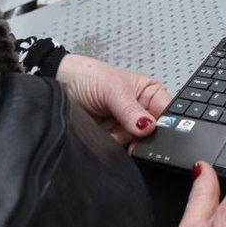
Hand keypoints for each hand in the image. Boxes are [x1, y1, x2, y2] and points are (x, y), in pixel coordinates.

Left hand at [56, 54, 171, 144]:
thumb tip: (148, 127)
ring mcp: (126, 128)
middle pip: (154, 133)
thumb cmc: (89, 77)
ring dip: (121, 139)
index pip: (167, 112)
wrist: (58, 88)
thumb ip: (131, 110)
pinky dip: (110, 145)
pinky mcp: (111, 139)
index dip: (166, 123)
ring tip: (107, 126)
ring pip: (136, 144)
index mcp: (150, 94)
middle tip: (129, 132)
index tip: (155, 130)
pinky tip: (102, 134)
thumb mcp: (113, 90)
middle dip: (141, 135)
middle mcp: (141, 112)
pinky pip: (118, 149)